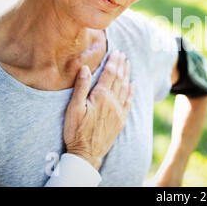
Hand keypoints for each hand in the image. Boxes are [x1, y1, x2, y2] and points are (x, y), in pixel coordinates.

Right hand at [63, 50, 133, 169]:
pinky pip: (129, 102)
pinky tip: (133, 84)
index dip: (113, 62)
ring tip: (128, 64)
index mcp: (101, 96)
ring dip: (127, 74)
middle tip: (122, 54)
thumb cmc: (76, 131)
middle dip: (121, 65)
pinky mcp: (121, 120)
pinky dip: (131, 91)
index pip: (109, 74)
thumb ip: (81, 87)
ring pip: (125, 88)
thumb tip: (85, 68)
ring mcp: (119, 111)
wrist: (86, 154)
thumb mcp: (73, 108)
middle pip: (119, 78)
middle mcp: (113, 102)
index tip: (116, 52)